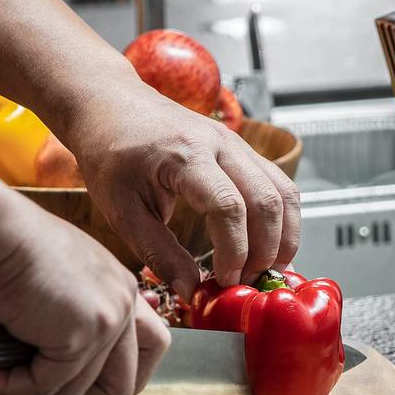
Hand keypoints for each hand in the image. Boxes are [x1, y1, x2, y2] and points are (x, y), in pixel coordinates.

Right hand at [0, 191, 169, 394]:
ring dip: (35, 392)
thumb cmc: (0, 252)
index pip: (151, 345)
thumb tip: (53, 375)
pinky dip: (13, 387)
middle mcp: (124, 300)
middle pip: (130, 380)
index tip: (75, 381)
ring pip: (81, 391)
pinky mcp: (83, 334)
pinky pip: (47, 386)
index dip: (114, 373)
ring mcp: (109, 319)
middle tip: (40, 391)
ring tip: (0, 372)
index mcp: (119, 286)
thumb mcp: (46, 290)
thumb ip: (62, 327)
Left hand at [65, 79, 300, 300]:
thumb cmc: (111, 153)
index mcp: (185, 155)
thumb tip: (190, 290)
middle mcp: (220, 144)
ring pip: (284, 191)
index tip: (224, 280)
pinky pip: (278, 183)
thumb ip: (159, 252)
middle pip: (266, 200)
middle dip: (264, 249)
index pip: (228, 206)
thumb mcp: (122, 210)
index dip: (233, 250)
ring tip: (264, 267)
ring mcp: (237, 144)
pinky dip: (281, 217)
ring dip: (283, 235)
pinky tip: (268, 243)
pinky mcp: (243, 149)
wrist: (111, 105)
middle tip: (247, 281)